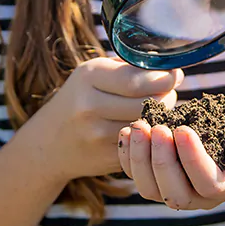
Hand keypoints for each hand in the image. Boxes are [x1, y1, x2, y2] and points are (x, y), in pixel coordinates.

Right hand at [32, 57, 182, 181]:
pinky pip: (141, 145)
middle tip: (169, 93)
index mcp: (89, 76)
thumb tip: (170, 69)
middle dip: (168, 97)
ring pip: (147, 125)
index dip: (165, 78)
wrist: (48, 141)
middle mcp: (89, 105)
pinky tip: (150, 129)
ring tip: (160, 109)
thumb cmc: (81, 98)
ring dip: (163, 118)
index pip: (138, 80)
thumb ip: (129, 68)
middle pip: (147, 103)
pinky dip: (152, 137)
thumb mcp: (95, 74)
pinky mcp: (105, 157)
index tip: (175, 76)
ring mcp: (96, 134)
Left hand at [118, 106, 224, 209]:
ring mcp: (175, 191)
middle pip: (175, 194)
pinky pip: (136, 177)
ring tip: (140, 127)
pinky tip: (128, 132)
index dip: (193, 159)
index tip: (183, 130)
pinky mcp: (156, 181)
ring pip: (150, 190)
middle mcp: (200, 198)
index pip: (208, 183)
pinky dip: (128, 157)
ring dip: (140, 159)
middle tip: (158, 128)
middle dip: (162, 161)